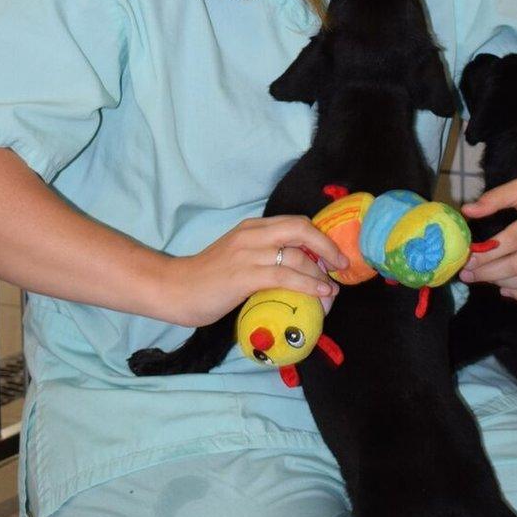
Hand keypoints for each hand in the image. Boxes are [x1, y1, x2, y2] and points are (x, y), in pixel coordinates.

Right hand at [163, 215, 347, 326]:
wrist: (175, 289)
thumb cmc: (206, 279)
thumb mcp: (239, 257)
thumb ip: (264, 257)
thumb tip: (298, 270)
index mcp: (252, 227)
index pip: (296, 223)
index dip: (320, 238)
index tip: (333, 255)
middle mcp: (252, 235)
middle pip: (302, 229)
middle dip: (328, 247)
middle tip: (341, 266)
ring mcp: (248, 254)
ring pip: (298, 256)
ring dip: (321, 275)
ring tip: (332, 292)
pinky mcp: (245, 276)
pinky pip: (286, 276)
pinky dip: (309, 285)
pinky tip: (320, 294)